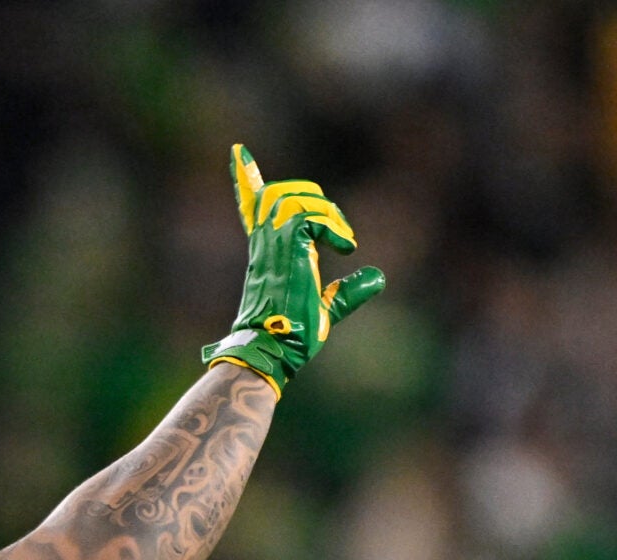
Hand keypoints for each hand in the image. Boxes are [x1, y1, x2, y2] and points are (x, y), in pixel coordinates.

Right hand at [203, 143, 383, 393]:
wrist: (272, 349)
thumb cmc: (291, 336)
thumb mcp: (326, 308)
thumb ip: (347, 291)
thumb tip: (377, 276)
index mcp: (268, 254)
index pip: (253, 210)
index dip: (246, 180)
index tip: (239, 153)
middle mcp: (266, 246)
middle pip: (275, 193)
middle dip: (308, 193)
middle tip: (333, 225)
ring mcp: (272, 247)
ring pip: (292, 198)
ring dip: (325, 210)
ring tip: (342, 238)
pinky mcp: (286, 251)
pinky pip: (307, 217)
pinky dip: (332, 226)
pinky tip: (345, 248)